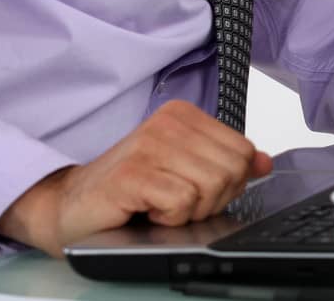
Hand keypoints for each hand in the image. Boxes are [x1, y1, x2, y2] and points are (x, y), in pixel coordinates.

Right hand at [0, 100, 270, 257]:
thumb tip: (265, 162)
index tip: (194, 188)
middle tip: (175, 201)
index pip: (244, 151)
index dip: (228, 183)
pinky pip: (183, 202)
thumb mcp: (185, 171)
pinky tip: (147, 210)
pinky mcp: (132, 174)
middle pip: (232, 170)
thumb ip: (226, 163)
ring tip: (158, 203)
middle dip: (211, 199)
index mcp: (185, 115)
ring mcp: (148, 145)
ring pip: (211, 186)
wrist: (69, 207)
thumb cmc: (128, 190)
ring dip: (189, 210)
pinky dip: (170, 217)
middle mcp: (168, 122)